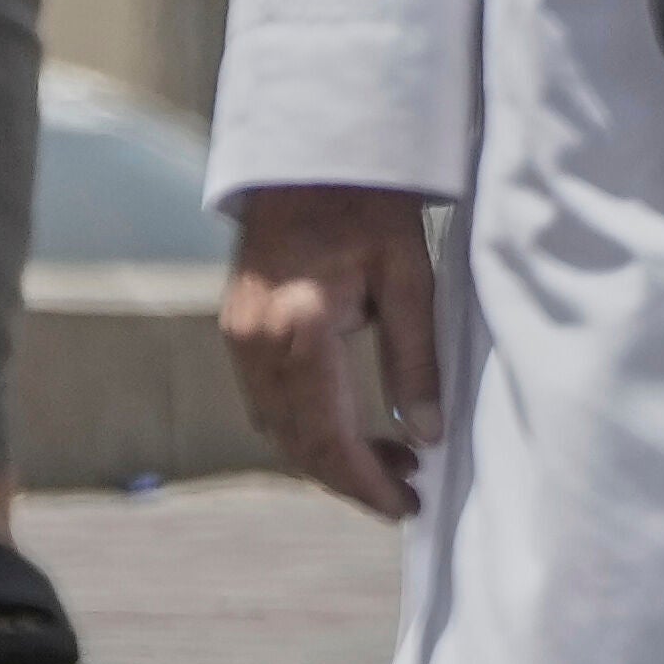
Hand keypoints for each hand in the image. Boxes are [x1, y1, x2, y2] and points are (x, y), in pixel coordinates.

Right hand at [222, 184, 442, 523]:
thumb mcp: (410, 280)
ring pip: (277, 427)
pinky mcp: (237, 329)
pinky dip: (307, 425)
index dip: (366, 482)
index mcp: (299, 327)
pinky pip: (268, 401)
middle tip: (407, 492)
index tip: (406, 506)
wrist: (313, 157)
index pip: (328, 435)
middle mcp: (255, 339)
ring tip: (395, 461)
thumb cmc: (370, 206)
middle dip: (350, 478)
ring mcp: (238, 335)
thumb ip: (417, 362)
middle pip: (296, 442)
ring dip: (329, 455)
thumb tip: (425, 435)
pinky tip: (354, 426)